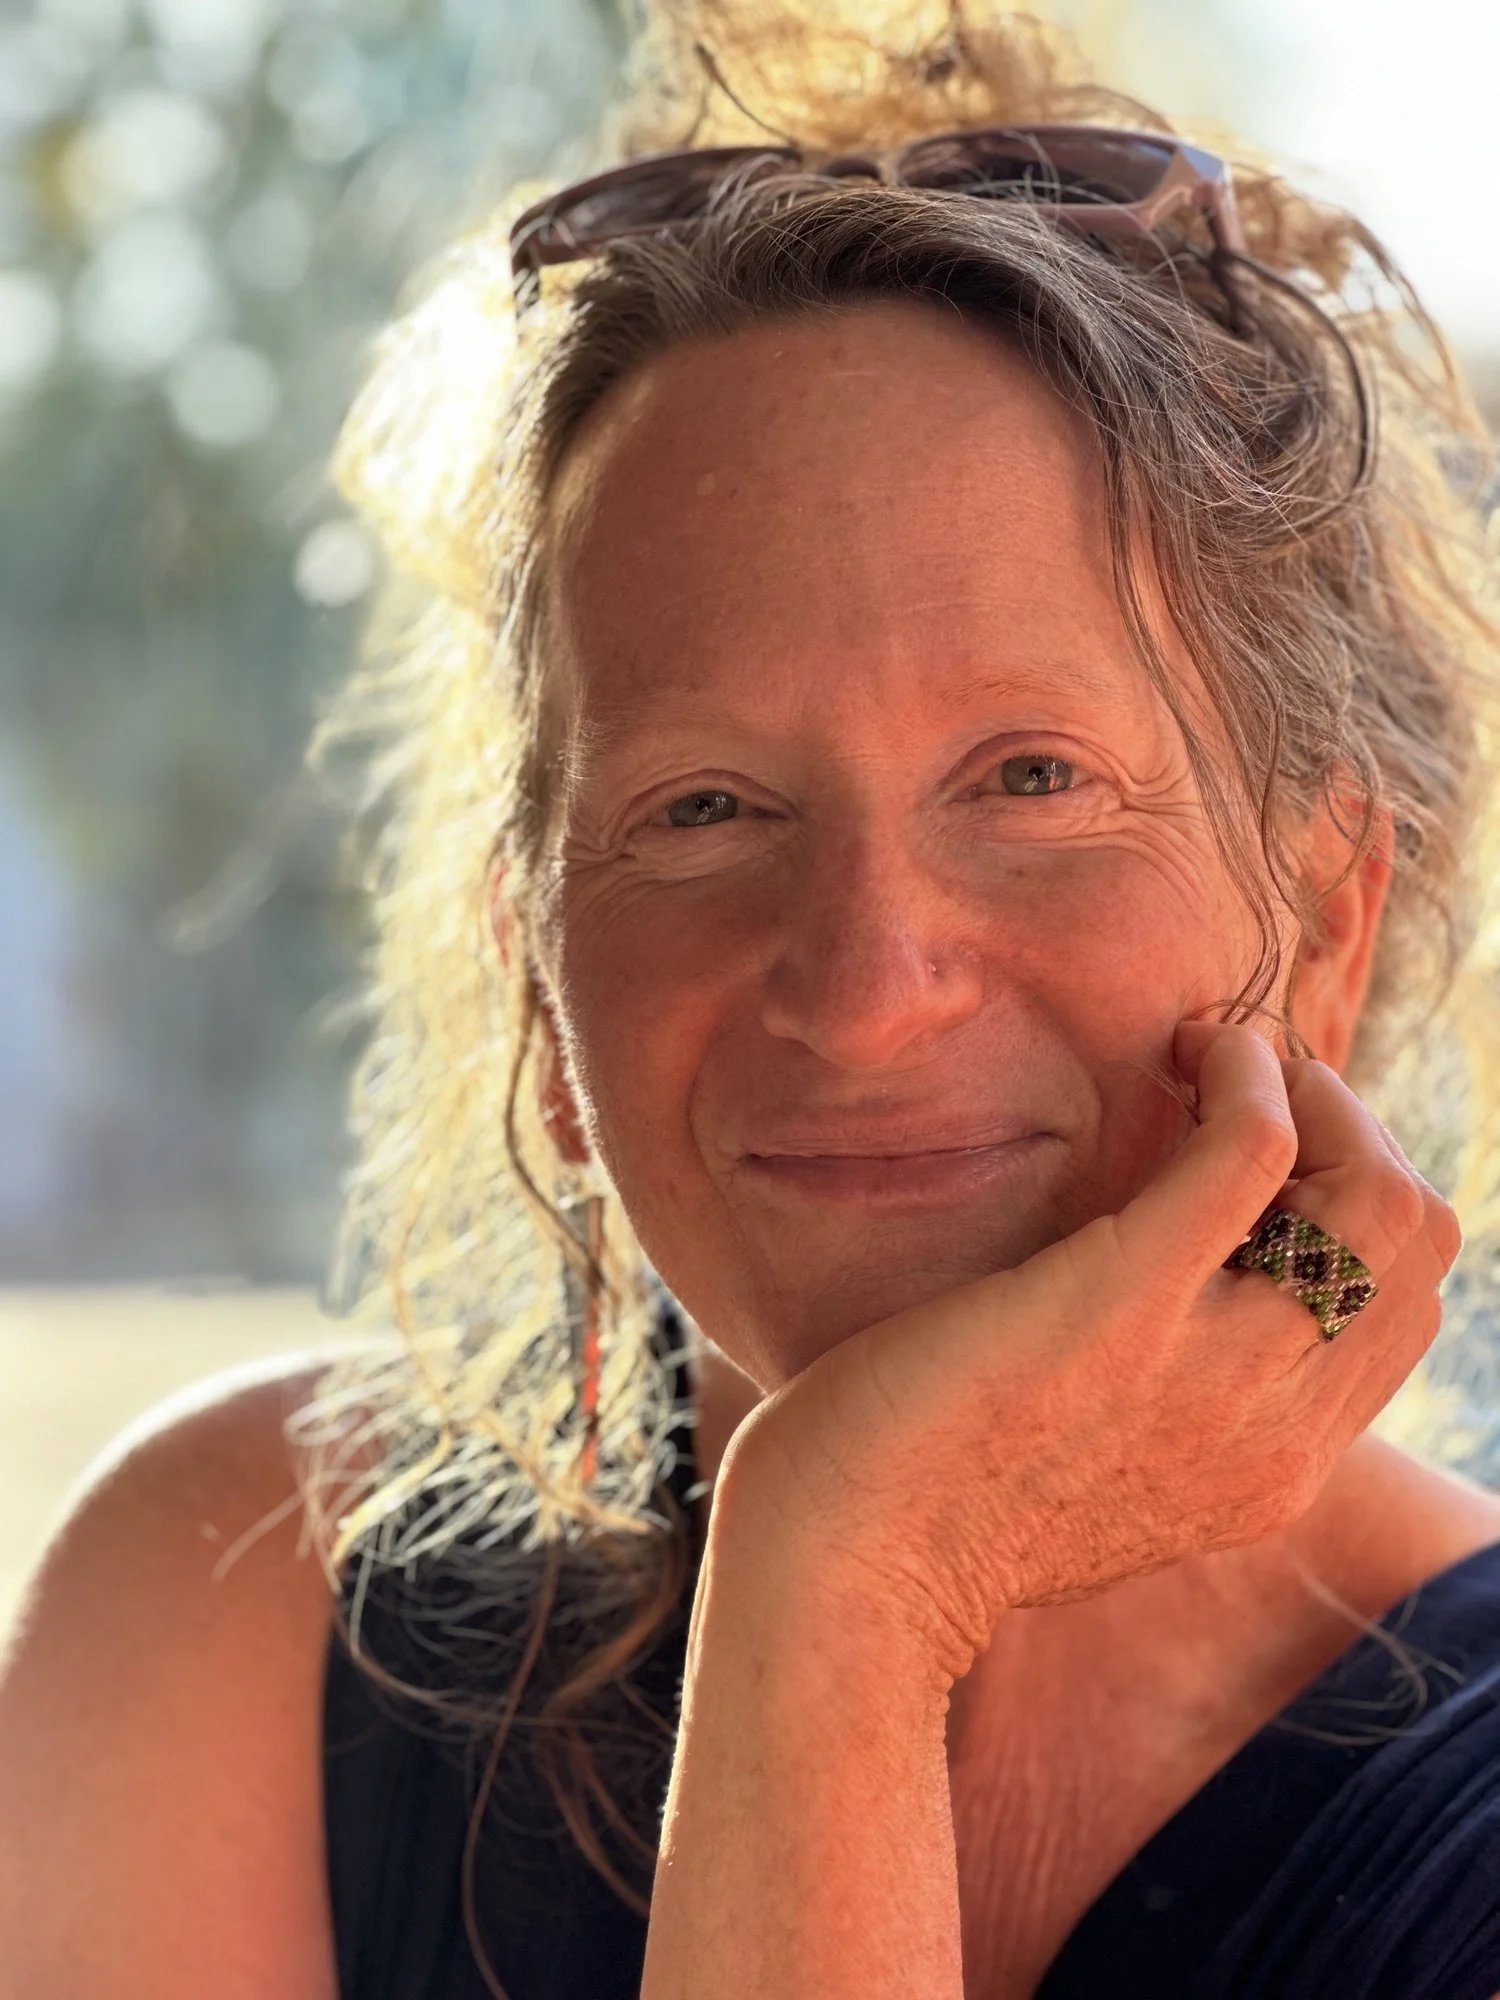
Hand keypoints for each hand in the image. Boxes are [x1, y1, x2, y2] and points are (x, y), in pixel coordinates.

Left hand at [724, 1022, 1459, 1682]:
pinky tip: (1190, 1048)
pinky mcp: (1124, 1301)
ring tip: (1217, 1059)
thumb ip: (1164, 1410)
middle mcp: (1276, 1431)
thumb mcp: (1096, 1475)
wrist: (841, 1573)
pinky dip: (1244, 1073)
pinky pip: (1252, 1150)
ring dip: (1309, 1092)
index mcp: (1274, 1471)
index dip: (1354, 1198)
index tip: (1265, 1141)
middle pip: (1414, 1244)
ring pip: (1372, 1197)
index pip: (1400, 1308)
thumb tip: (1168, 1306)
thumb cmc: (926, 1501)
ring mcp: (1213, 1368)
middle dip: (1354, 1132)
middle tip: (1251, 1084)